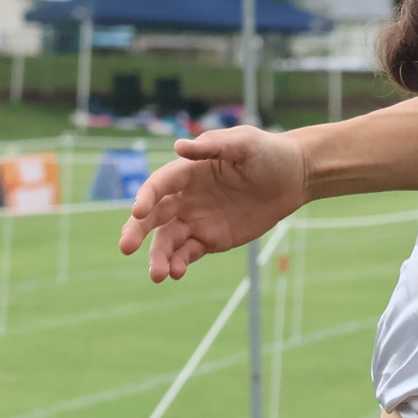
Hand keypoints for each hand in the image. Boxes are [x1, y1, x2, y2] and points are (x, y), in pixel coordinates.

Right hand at [117, 127, 309, 281]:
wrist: (292, 178)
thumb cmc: (267, 153)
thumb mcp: (244, 143)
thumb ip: (213, 146)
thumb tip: (179, 146)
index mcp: (188, 171)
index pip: (160, 185)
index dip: (146, 197)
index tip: (138, 212)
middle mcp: (185, 197)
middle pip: (153, 215)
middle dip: (137, 231)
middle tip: (125, 247)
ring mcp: (195, 220)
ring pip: (167, 240)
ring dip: (158, 256)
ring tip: (157, 275)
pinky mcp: (209, 239)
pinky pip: (188, 253)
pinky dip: (179, 263)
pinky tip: (176, 273)